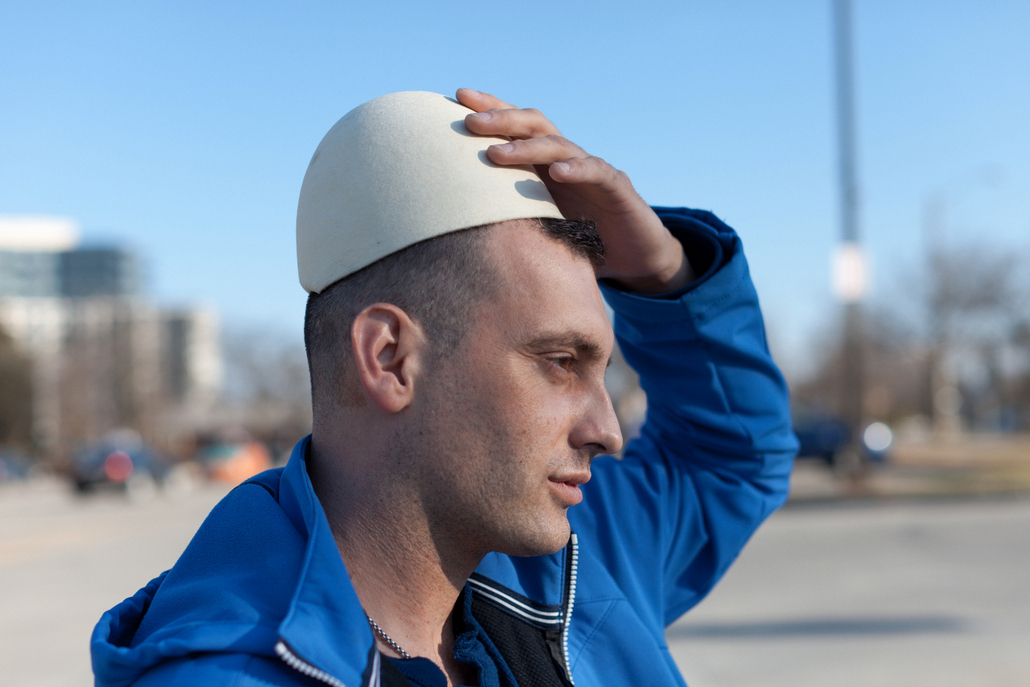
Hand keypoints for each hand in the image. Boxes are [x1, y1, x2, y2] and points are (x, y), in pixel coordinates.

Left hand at [457, 88, 692, 293]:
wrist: (635, 255)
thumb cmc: (582, 241)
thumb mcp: (538, 228)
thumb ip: (508, 219)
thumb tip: (456, 227)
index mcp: (545, 166)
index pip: (516, 128)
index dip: (491, 109)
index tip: (457, 99)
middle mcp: (567, 160)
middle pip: (534, 126)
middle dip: (501, 119)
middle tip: (469, 122)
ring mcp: (593, 170)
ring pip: (559, 146)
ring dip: (527, 147)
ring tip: (496, 153)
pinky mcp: (618, 188)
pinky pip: (597, 171)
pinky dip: (577, 169)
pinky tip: (558, 172)